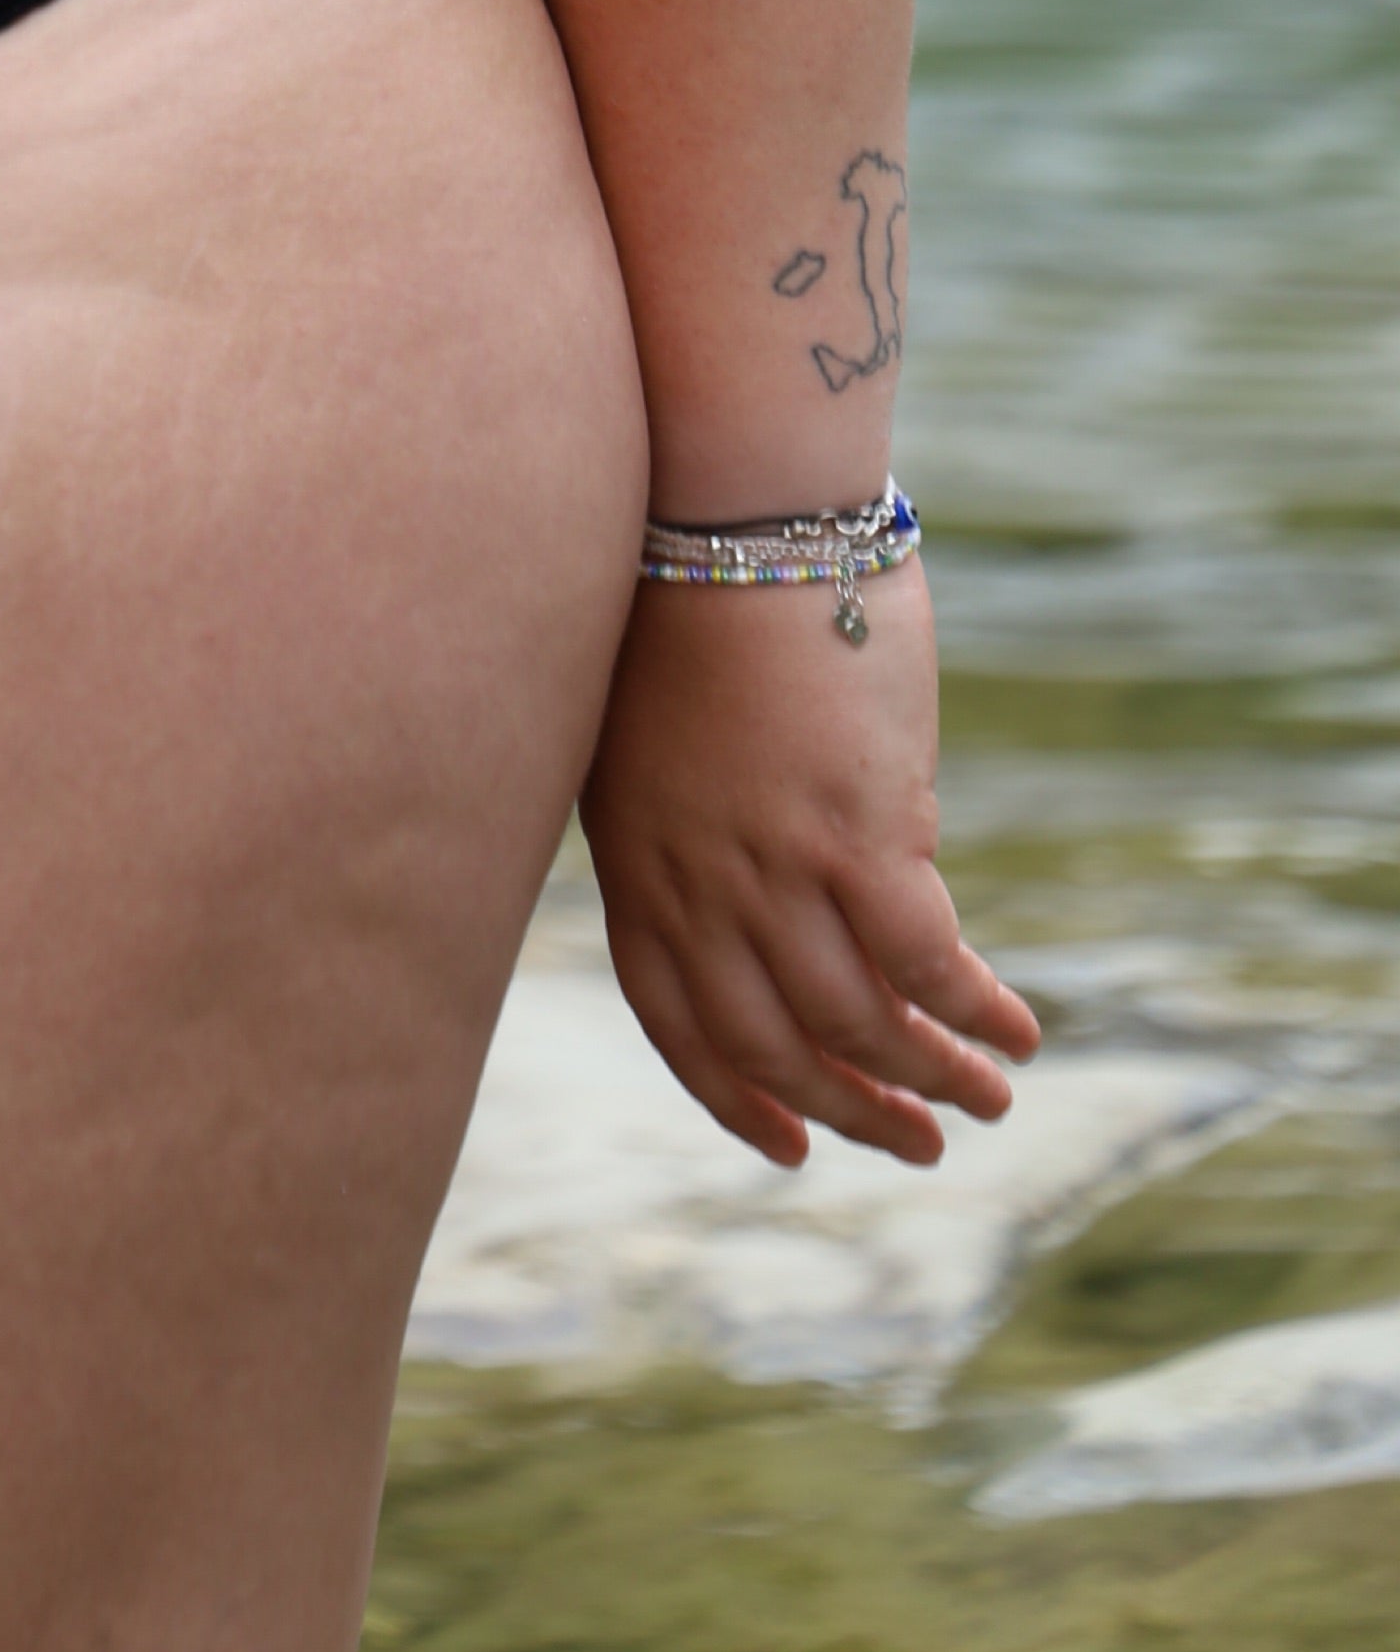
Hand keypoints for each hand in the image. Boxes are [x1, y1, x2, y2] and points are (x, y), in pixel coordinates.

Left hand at [579, 559, 1039, 1167]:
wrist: (730, 508)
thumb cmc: (694, 588)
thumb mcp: (654, 731)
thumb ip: (693, 823)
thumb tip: (758, 887)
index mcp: (636, 855)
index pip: (676, 1018)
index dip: (734, 1093)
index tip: (790, 1144)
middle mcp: (698, 881)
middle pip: (771, 1042)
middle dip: (845, 1108)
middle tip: (913, 1143)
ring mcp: (776, 865)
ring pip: (855, 1021)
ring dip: (927, 1078)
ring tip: (985, 1101)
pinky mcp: (860, 834)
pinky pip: (925, 965)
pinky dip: (973, 1015)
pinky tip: (1014, 1032)